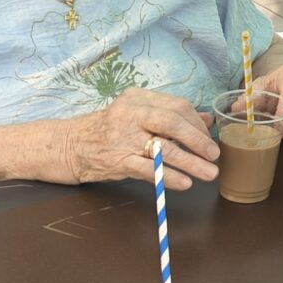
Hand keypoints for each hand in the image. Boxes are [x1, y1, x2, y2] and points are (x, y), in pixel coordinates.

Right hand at [59, 89, 218, 188]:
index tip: (208, 140)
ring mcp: (123, 138)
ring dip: (191, 162)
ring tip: (208, 173)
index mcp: (138, 99)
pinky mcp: (117, 161)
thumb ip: (169, 115)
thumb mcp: (136, 114)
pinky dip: (169, 177)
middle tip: (214, 155)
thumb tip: (206, 119)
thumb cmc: (108, 130)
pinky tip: (184, 183)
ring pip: (163, 148)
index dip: (197, 125)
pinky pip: (148, 169)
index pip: (177, 106)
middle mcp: (130, 114)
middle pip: (172, 122)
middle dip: (198, 140)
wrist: (68, 146)